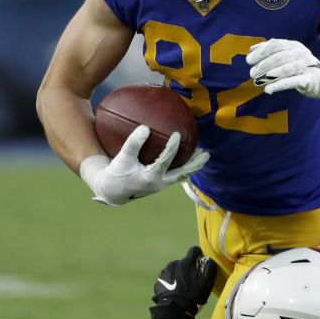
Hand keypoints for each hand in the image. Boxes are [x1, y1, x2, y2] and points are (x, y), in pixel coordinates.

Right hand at [79, 125, 208, 206]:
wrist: (113, 191)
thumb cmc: (117, 173)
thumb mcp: (122, 157)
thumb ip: (133, 143)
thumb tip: (145, 127)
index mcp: (150, 177)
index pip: (165, 160)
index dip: (172, 147)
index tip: (177, 134)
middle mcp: (159, 183)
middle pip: (182, 174)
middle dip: (195, 164)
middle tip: (206, 154)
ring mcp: (161, 185)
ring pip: (181, 175)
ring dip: (193, 166)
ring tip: (203, 155)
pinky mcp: (160, 184)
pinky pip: (176, 175)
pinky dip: (184, 167)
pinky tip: (189, 158)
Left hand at [152, 245, 218, 316]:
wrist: (175, 310)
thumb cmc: (193, 295)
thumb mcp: (207, 282)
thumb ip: (210, 267)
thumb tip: (208, 259)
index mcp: (186, 262)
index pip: (194, 250)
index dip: (199, 255)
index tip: (201, 262)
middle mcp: (174, 263)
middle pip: (184, 262)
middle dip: (188, 268)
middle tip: (192, 280)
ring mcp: (164, 272)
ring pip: (175, 270)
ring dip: (179, 275)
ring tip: (182, 287)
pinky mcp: (158, 282)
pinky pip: (167, 278)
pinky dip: (171, 282)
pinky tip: (175, 291)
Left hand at [247, 39, 319, 101]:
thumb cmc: (300, 68)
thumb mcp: (287, 56)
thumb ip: (271, 52)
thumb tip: (252, 50)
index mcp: (294, 45)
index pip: (276, 44)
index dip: (261, 51)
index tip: (249, 60)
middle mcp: (301, 53)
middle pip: (280, 56)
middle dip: (263, 64)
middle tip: (252, 73)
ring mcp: (306, 66)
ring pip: (286, 68)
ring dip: (270, 74)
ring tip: (258, 80)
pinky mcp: (308, 80)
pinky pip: (292, 82)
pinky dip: (279, 85)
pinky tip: (268, 89)